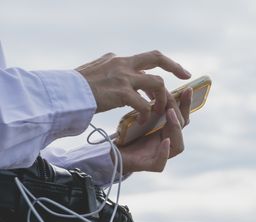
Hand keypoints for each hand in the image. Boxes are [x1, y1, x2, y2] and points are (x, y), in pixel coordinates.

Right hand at [76, 50, 190, 124]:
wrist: (61, 94)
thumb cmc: (74, 89)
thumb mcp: (94, 72)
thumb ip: (110, 70)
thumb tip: (115, 67)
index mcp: (117, 59)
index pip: (147, 57)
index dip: (165, 63)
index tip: (179, 71)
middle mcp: (122, 64)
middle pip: (157, 58)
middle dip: (174, 67)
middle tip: (185, 79)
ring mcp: (122, 77)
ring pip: (156, 83)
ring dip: (161, 98)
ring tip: (158, 111)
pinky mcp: (120, 92)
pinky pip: (143, 104)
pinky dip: (146, 114)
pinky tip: (144, 121)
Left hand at [117, 88, 191, 173]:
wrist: (109, 152)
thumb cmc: (124, 134)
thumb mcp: (137, 115)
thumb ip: (147, 104)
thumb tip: (152, 80)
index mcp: (165, 130)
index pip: (181, 116)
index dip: (186, 104)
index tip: (187, 88)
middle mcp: (166, 142)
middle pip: (182, 129)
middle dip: (180, 113)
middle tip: (171, 102)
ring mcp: (159, 155)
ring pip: (178, 146)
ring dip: (176, 129)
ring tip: (170, 114)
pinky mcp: (148, 165)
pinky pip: (161, 163)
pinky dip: (164, 153)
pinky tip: (166, 141)